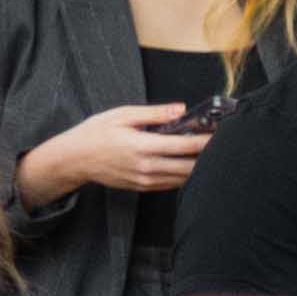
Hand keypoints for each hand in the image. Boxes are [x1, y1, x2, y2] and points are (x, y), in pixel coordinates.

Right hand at [35, 102, 212, 202]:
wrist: (73, 159)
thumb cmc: (94, 134)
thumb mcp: (120, 115)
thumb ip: (153, 113)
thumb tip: (181, 108)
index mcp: (142, 145)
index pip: (185, 144)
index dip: (207, 139)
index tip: (220, 132)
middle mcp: (146, 166)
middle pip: (191, 165)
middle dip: (210, 155)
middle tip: (222, 144)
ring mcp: (145, 179)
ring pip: (184, 178)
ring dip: (200, 167)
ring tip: (211, 155)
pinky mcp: (143, 187)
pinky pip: (173, 184)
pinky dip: (186, 175)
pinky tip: (191, 164)